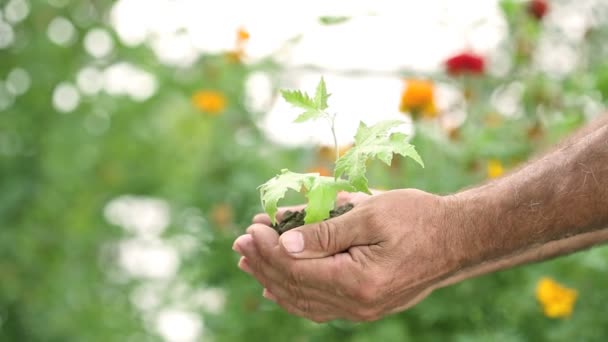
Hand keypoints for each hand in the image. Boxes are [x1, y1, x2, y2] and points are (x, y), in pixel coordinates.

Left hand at [232, 189, 460, 321]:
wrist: (458, 239)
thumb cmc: (418, 218)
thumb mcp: (370, 214)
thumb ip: (326, 231)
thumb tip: (285, 243)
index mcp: (358, 281)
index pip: (296, 270)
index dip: (268, 251)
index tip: (250, 229)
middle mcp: (357, 304)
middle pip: (295, 288)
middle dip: (263, 262)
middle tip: (240, 241)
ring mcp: (361, 310)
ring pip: (303, 301)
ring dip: (272, 278)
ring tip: (248, 260)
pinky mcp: (365, 306)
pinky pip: (319, 307)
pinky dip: (294, 295)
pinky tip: (275, 287)